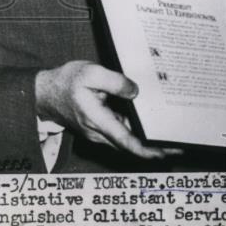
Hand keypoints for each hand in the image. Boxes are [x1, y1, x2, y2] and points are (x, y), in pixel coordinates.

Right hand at [35, 60, 181, 159]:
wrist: (44, 93)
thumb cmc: (67, 82)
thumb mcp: (90, 72)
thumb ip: (115, 82)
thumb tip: (136, 92)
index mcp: (97, 120)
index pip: (126, 141)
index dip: (147, 150)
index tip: (165, 152)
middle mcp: (99, 132)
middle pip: (131, 145)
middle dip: (155, 147)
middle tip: (181, 145)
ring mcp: (99, 132)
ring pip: (127, 141)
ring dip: (147, 141)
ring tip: (171, 136)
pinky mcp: (100, 128)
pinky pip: (121, 134)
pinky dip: (137, 133)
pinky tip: (151, 125)